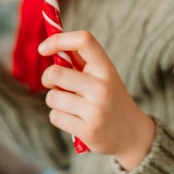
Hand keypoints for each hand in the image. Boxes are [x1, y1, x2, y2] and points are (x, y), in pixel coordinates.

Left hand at [38, 30, 155, 170]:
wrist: (131, 133)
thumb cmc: (108, 98)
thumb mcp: (101, 75)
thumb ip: (79, 59)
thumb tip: (50, 44)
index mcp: (105, 68)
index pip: (84, 40)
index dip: (58, 40)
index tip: (43, 49)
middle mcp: (102, 87)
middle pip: (55, 73)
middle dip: (47, 78)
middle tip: (53, 84)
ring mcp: (96, 110)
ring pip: (52, 97)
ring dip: (54, 100)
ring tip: (70, 104)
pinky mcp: (88, 130)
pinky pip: (55, 117)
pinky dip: (59, 117)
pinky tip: (74, 119)